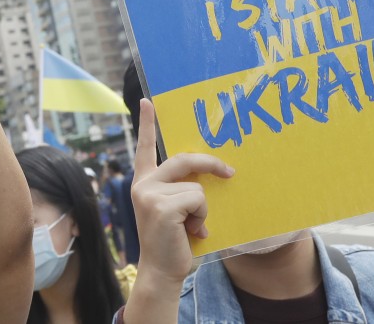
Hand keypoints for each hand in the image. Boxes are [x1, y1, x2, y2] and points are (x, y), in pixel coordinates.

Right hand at [130, 99, 234, 285]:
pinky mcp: (161, 206)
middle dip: (211, 164)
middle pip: (184, 159)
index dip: (147, 124)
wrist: (161, 271)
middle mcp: (143, 185)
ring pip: (196, 186)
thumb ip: (180, 190)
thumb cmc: (173, 241)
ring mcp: (149, 194)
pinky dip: (201, 216)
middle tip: (230, 173)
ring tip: (192, 226)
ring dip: (202, 208)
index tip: (147, 102)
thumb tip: (212, 173)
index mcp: (144, 183)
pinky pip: (198, 199)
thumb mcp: (174, 209)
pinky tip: (191, 232)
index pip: (144, 148)